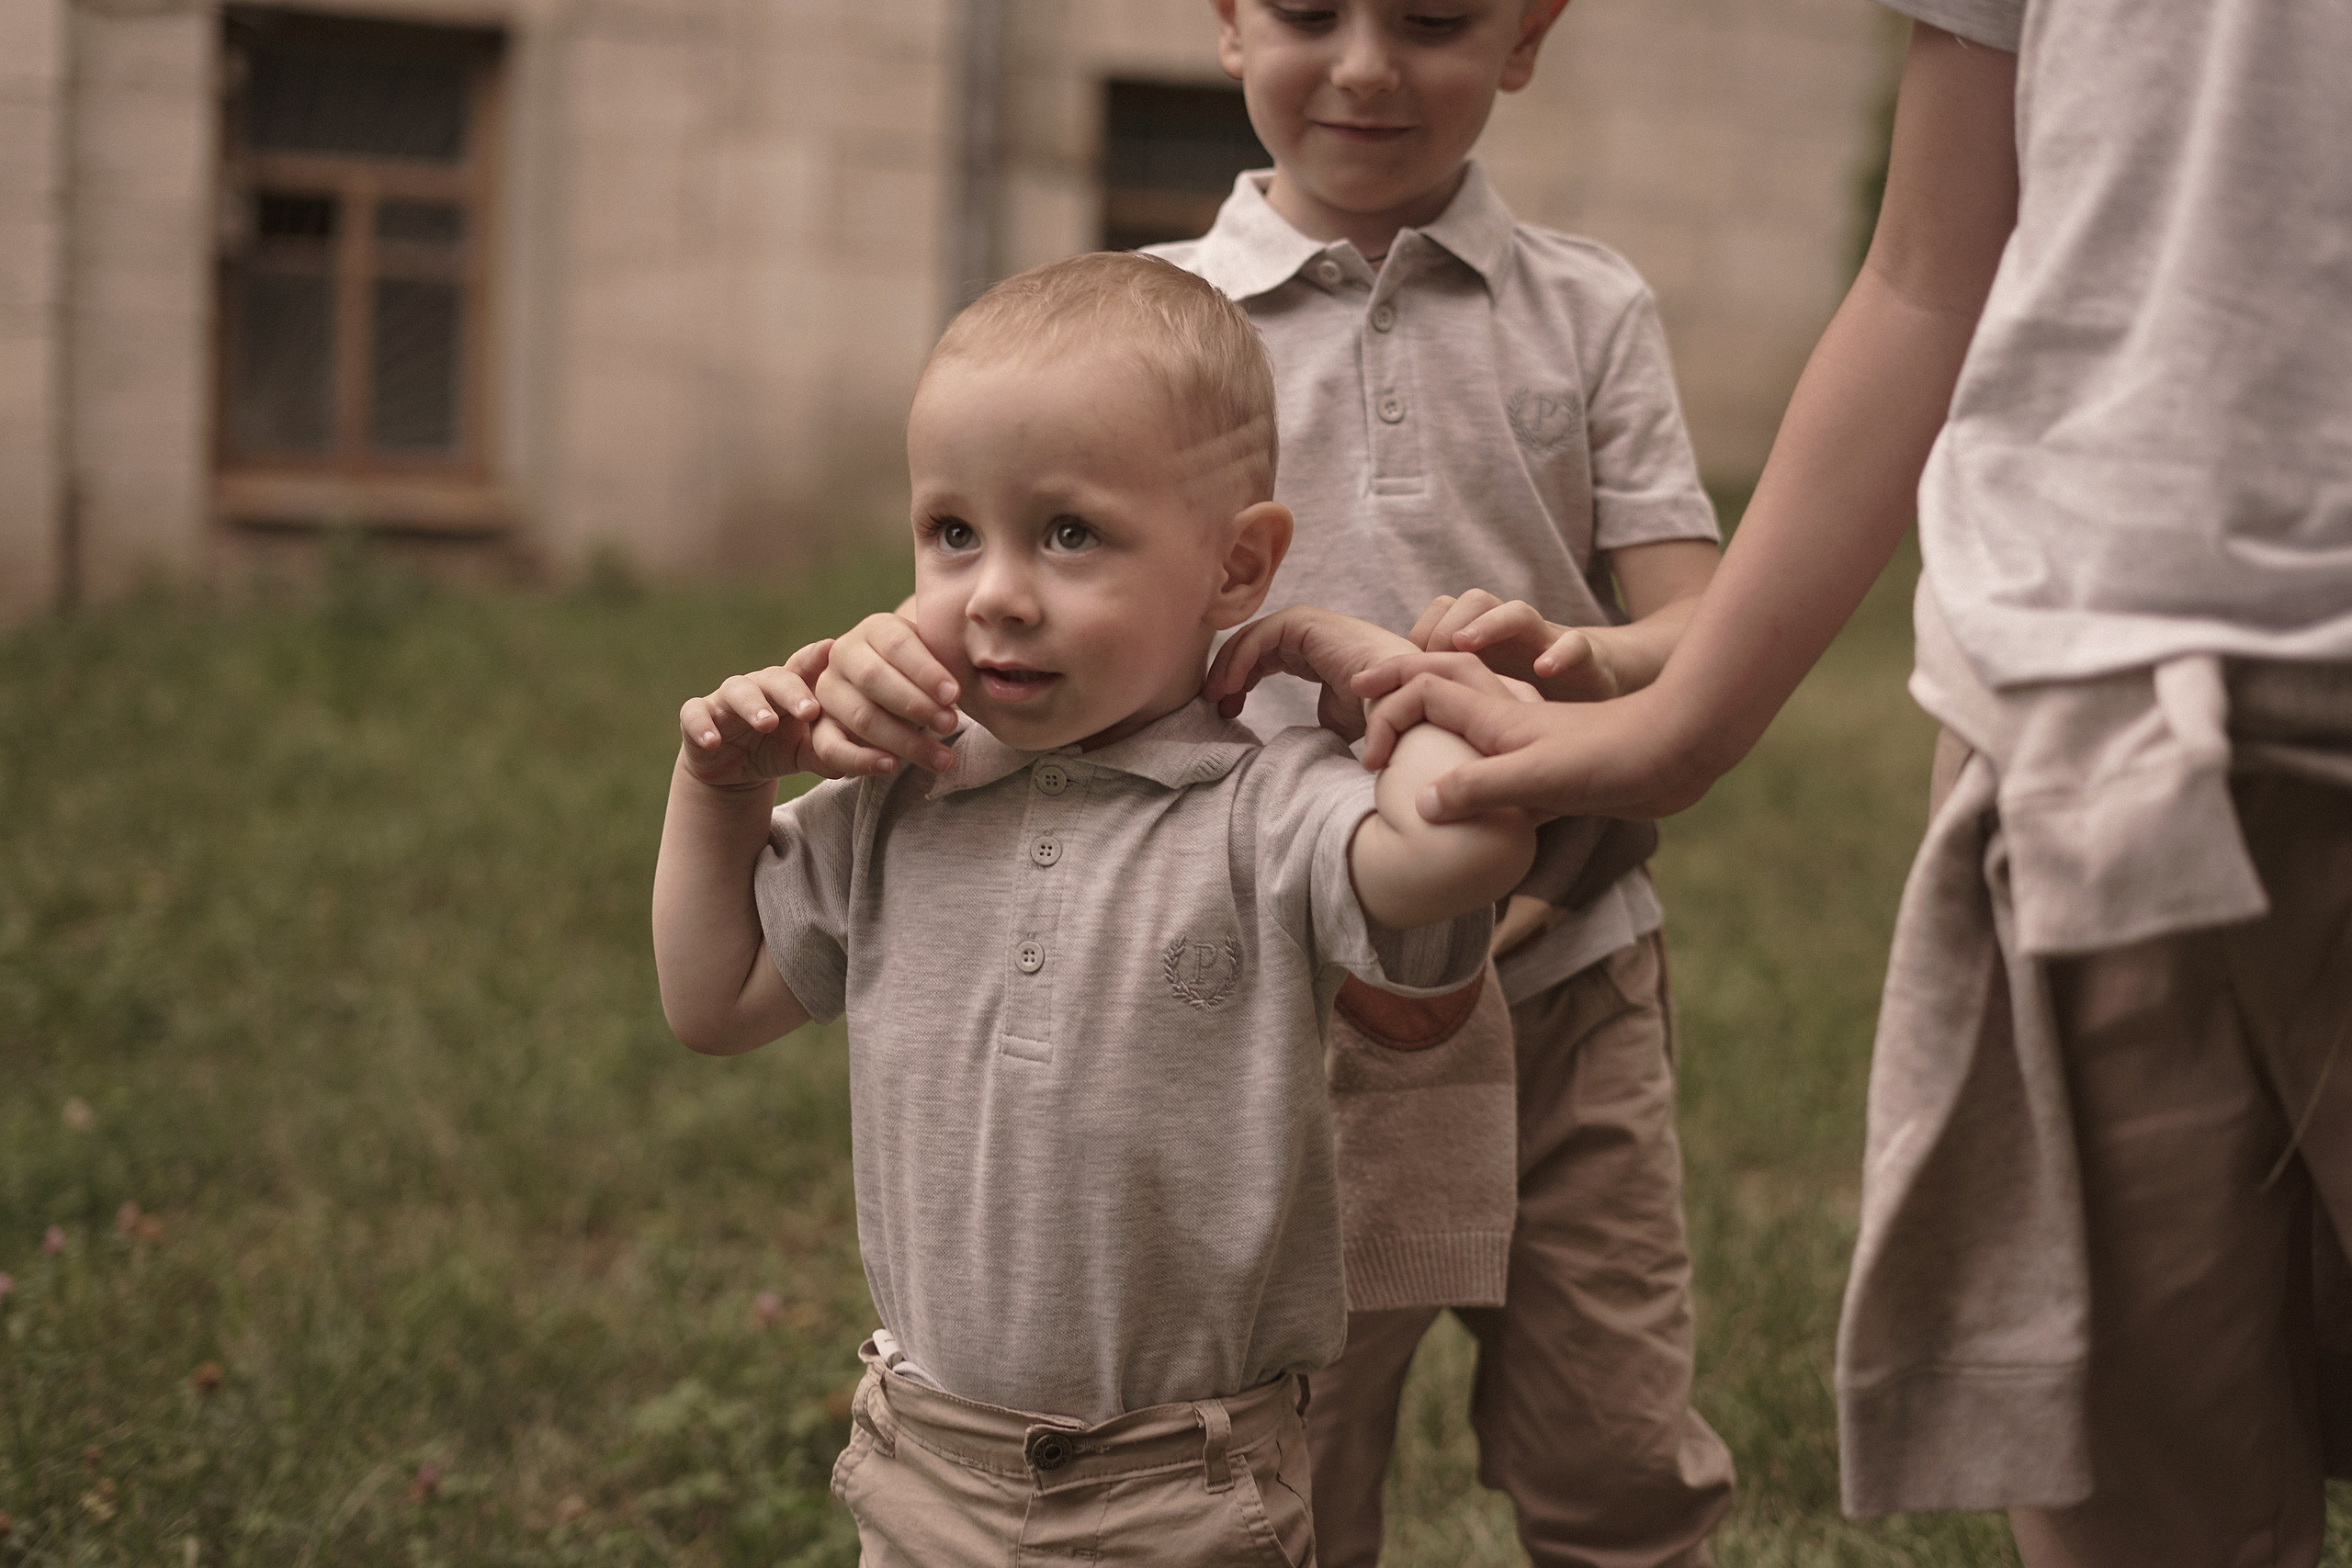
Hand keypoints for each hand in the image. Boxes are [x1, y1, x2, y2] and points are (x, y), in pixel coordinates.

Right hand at [677, 642, 834, 788]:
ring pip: (737, 691)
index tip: (831, 649)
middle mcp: (759, 687)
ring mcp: (726, 700)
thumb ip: (833, 753)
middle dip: (791, 692)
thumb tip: (880, 762)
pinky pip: (695, 715)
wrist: (735, 771)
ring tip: (767, 723)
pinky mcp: (698, 717)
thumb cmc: (779, 749)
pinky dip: (702, 726)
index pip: (803, 666)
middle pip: (774, 678)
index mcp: (789, 688)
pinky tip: (712, 741)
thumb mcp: (807, 753)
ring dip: (752, 706)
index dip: (815, 657)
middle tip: (809, 710)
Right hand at [809, 613, 962, 776]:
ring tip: (942, 758)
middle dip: (916, 705)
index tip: (954, 695)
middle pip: (875, 679)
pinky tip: (893, 766)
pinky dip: (860, 760)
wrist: (891, 686)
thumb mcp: (933, 655)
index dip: (926, 671)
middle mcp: (843, 654)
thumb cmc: (922, 671)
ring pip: (861, 716)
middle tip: (950, 725)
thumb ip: (945, 662)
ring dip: (903, 741)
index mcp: (874, 629)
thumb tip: (961, 691)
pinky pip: (830, 747)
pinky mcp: (819, 725)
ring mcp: (827, 690)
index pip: (898, 645)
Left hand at [1204, 606, 1415, 740]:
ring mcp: (1307, 624)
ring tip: (1216, 699)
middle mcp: (1308, 633)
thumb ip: (1311, 723)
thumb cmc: (1374, 712)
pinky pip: (1259, 636)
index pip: (1262, 658)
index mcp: (1312, 651)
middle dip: (1228, 674)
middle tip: (1213, 706)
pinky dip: (1239, 660)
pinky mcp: (1304, 621)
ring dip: (1228, 667)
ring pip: (1250, 638)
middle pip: (1250, 646)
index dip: (1240, 682)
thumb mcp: (1333, 720)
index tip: (1227, 712)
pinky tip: (1230, 687)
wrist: (1396, 701)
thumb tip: (1294, 746)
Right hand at [1352, 657, 1712, 822]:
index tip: (1370, 756)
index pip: (1423, 691)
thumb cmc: (1615, 758)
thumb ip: (1477, 788)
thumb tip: (1422, 803)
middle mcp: (1510, 718)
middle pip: (1442, 682)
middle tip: (1361, 704)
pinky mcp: (1556, 766)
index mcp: (1497, 715)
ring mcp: (1534, 739)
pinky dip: (1476, 768)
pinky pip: (1500, 757)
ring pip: (1470, 716)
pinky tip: (1476, 804)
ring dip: (1435, 721)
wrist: (1685, 751)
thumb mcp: (1537, 779)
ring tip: (1408, 751)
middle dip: (1399, 685)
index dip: (1387, 711)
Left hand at [1408, 590, 1623, 701]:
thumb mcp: (1480, 698)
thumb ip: (1439, 697)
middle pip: (1474, 602)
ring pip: (1519, 613)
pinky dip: (1560, 653)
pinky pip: (1574, 644)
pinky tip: (1543, 670)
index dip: (1421, 632)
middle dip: (1447, 624)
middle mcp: (1510, 633)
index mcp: (1482, 639)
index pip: (1443, 612)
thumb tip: (1389, 715)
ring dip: (1490, 624)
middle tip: (1428, 656)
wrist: (1595, 688)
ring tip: (1465, 644)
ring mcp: (1545, 641)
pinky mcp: (1584, 658)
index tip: (1407, 668)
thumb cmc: (1527, 695)